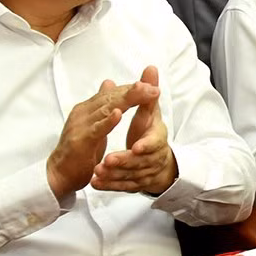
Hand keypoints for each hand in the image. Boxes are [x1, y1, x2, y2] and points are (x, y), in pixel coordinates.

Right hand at [48, 77, 157, 199]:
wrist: (59, 173)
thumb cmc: (79, 149)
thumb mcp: (94, 124)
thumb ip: (103, 105)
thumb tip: (109, 82)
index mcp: (88, 108)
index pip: (112, 93)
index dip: (131, 88)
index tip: (150, 84)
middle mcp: (83, 112)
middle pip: (111, 97)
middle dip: (133, 90)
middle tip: (151, 86)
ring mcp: (80, 125)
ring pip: (106, 108)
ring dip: (126, 99)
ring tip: (142, 90)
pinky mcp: (81, 141)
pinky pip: (96, 129)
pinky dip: (108, 121)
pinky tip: (119, 114)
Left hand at [91, 66, 179, 195]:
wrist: (159, 164)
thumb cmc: (152, 134)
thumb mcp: (151, 113)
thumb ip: (147, 93)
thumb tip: (150, 68)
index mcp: (158, 139)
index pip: (155, 143)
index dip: (145, 145)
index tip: (135, 147)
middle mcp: (153, 158)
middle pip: (139, 162)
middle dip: (123, 161)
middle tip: (107, 161)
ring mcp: (143, 173)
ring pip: (129, 177)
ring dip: (113, 175)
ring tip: (97, 172)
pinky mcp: (133, 184)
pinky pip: (121, 187)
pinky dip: (108, 186)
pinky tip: (95, 184)